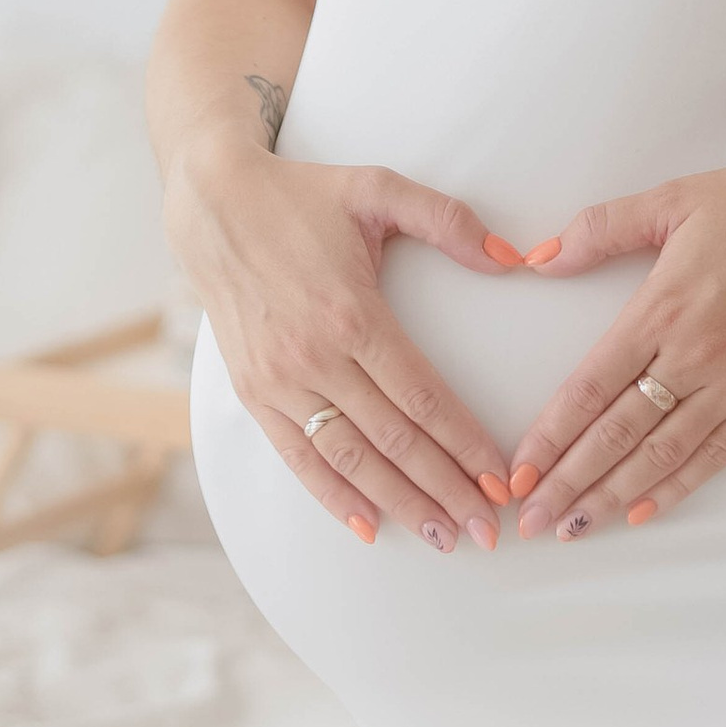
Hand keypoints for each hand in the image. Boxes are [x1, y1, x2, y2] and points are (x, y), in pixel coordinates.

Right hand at [167, 131, 518, 551]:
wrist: (212, 205)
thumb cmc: (303, 196)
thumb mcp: (377, 188)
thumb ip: (448, 220)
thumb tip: (512, 258)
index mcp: (352, 313)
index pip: (422, 397)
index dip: (465, 444)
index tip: (502, 479)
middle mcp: (314, 357)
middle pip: (393, 442)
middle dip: (446, 491)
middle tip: (490, 531)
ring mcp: (280, 382)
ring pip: (350, 460)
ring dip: (400, 505)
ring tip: (445, 537)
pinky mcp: (254, 394)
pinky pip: (298, 458)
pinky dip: (333, 497)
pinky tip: (370, 526)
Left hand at [508, 153, 725, 539]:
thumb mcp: (677, 198)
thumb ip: (603, 227)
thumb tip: (538, 258)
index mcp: (661, 308)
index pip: (590, 386)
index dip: (549, 435)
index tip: (517, 470)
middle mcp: (693, 356)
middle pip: (616, 433)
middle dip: (567, 481)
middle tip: (530, 521)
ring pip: (660, 454)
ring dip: (611, 495)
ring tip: (574, 528)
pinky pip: (715, 455)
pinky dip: (676, 487)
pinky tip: (642, 512)